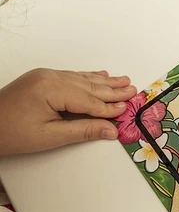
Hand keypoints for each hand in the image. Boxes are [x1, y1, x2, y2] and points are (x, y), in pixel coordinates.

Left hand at [0, 68, 136, 155]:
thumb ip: (83, 130)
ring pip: (83, 79)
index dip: (109, 107)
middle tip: (133, 91)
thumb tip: (110, 129)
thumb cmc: (10, 132)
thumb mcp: (50, 136)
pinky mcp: (42, 79)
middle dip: (113, 90)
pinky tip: (101, 75)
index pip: (89, 100)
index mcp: (52, 89)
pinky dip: (88, 77)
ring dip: (105, 82)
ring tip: (124, 81)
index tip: (127, 110)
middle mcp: (50, 77)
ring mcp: (46, 76)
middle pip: (89, 86)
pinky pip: (72, 76)